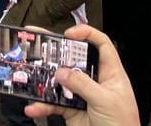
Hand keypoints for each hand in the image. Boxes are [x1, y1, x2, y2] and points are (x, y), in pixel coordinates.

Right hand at [23, 25, 138, 125]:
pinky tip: (34, 106)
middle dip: (53, 49)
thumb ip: (83, 84)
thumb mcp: (106, 101)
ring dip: (43, 80)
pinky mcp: (70, 109)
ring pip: (58, 81)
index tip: (68, 34)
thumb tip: (62, 71)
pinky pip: (52, 103)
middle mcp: (94, 81)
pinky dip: (41, 105)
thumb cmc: (123, 125)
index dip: (87, 34)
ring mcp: (81, 95)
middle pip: (73, 58)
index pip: (101, 45)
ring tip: (27, 74)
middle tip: (35, 39)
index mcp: (111, 74)